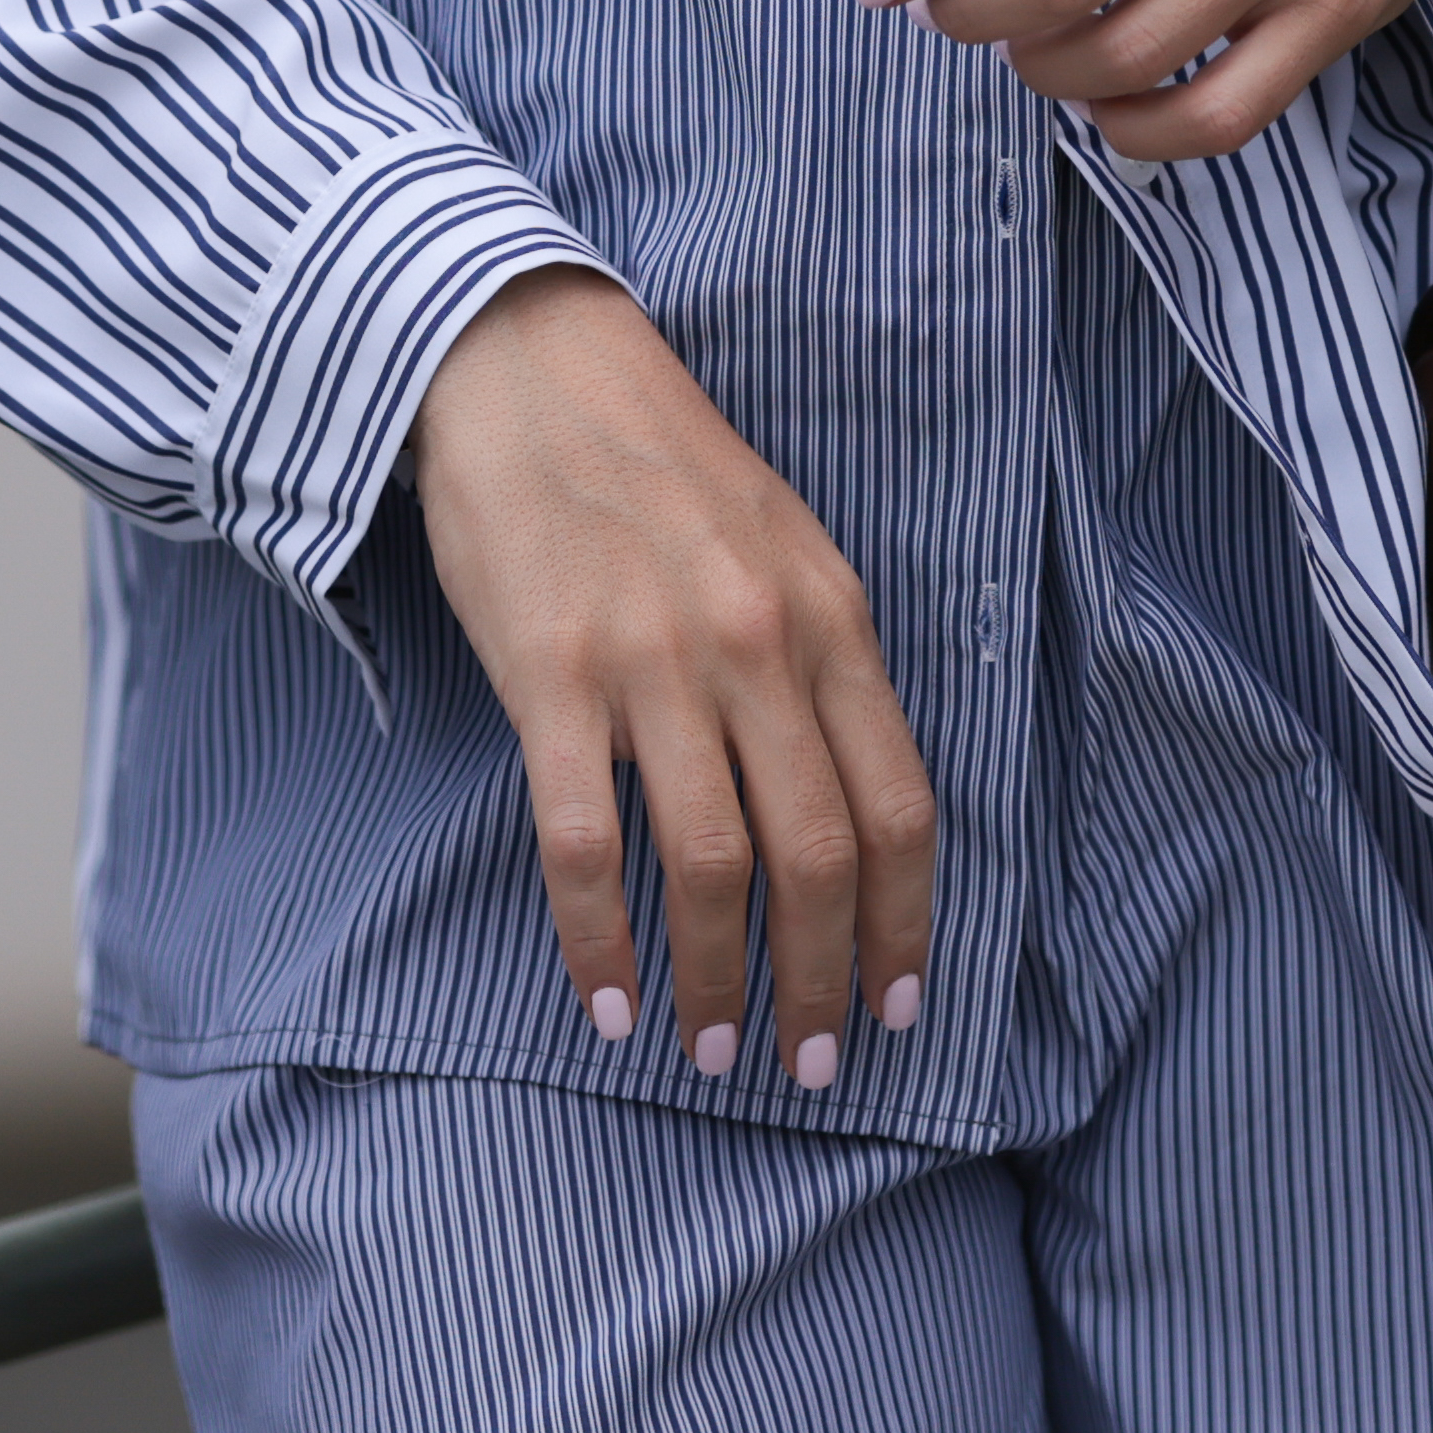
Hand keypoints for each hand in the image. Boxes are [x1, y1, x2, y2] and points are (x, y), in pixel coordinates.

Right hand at [403, 273, 941, 1087]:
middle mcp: (758, 646)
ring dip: (714, 981)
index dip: (907, 926)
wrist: (525, 367)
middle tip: (809, 1064)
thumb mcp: (786, 546)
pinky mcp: (549, 676)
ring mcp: (652, 662)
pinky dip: (598, 939)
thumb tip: (853, 811)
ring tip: (710, 1049)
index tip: (897, 1008)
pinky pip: (581, 843)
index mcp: (830, 618)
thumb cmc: (661, 468)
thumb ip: (825, 665)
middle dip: (822, 982)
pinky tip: (606, 999)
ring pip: (708, 865)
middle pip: (817, 855)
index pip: (899, 806)